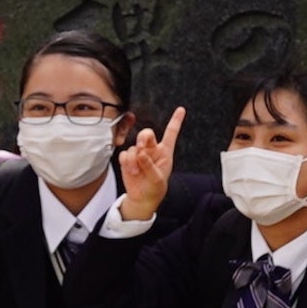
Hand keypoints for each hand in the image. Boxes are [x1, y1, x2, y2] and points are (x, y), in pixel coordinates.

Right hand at [118, 107, 183, 223]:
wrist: (142, 197)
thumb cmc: (155, 187)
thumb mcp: (157, 179)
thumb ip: (150, 166)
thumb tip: (140, 154)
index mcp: (165, 152)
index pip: (170, 133)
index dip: (176, 121)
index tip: (181, 109)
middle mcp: (152, 149)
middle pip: (146, 134)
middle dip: (143, 137)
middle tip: (141, 146)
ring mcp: (139, 153)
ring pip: (134, 147)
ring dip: (134, 160)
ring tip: (136, 172)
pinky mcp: (128, 159)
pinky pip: (125, 154)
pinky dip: (127, 162)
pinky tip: (131, 170)